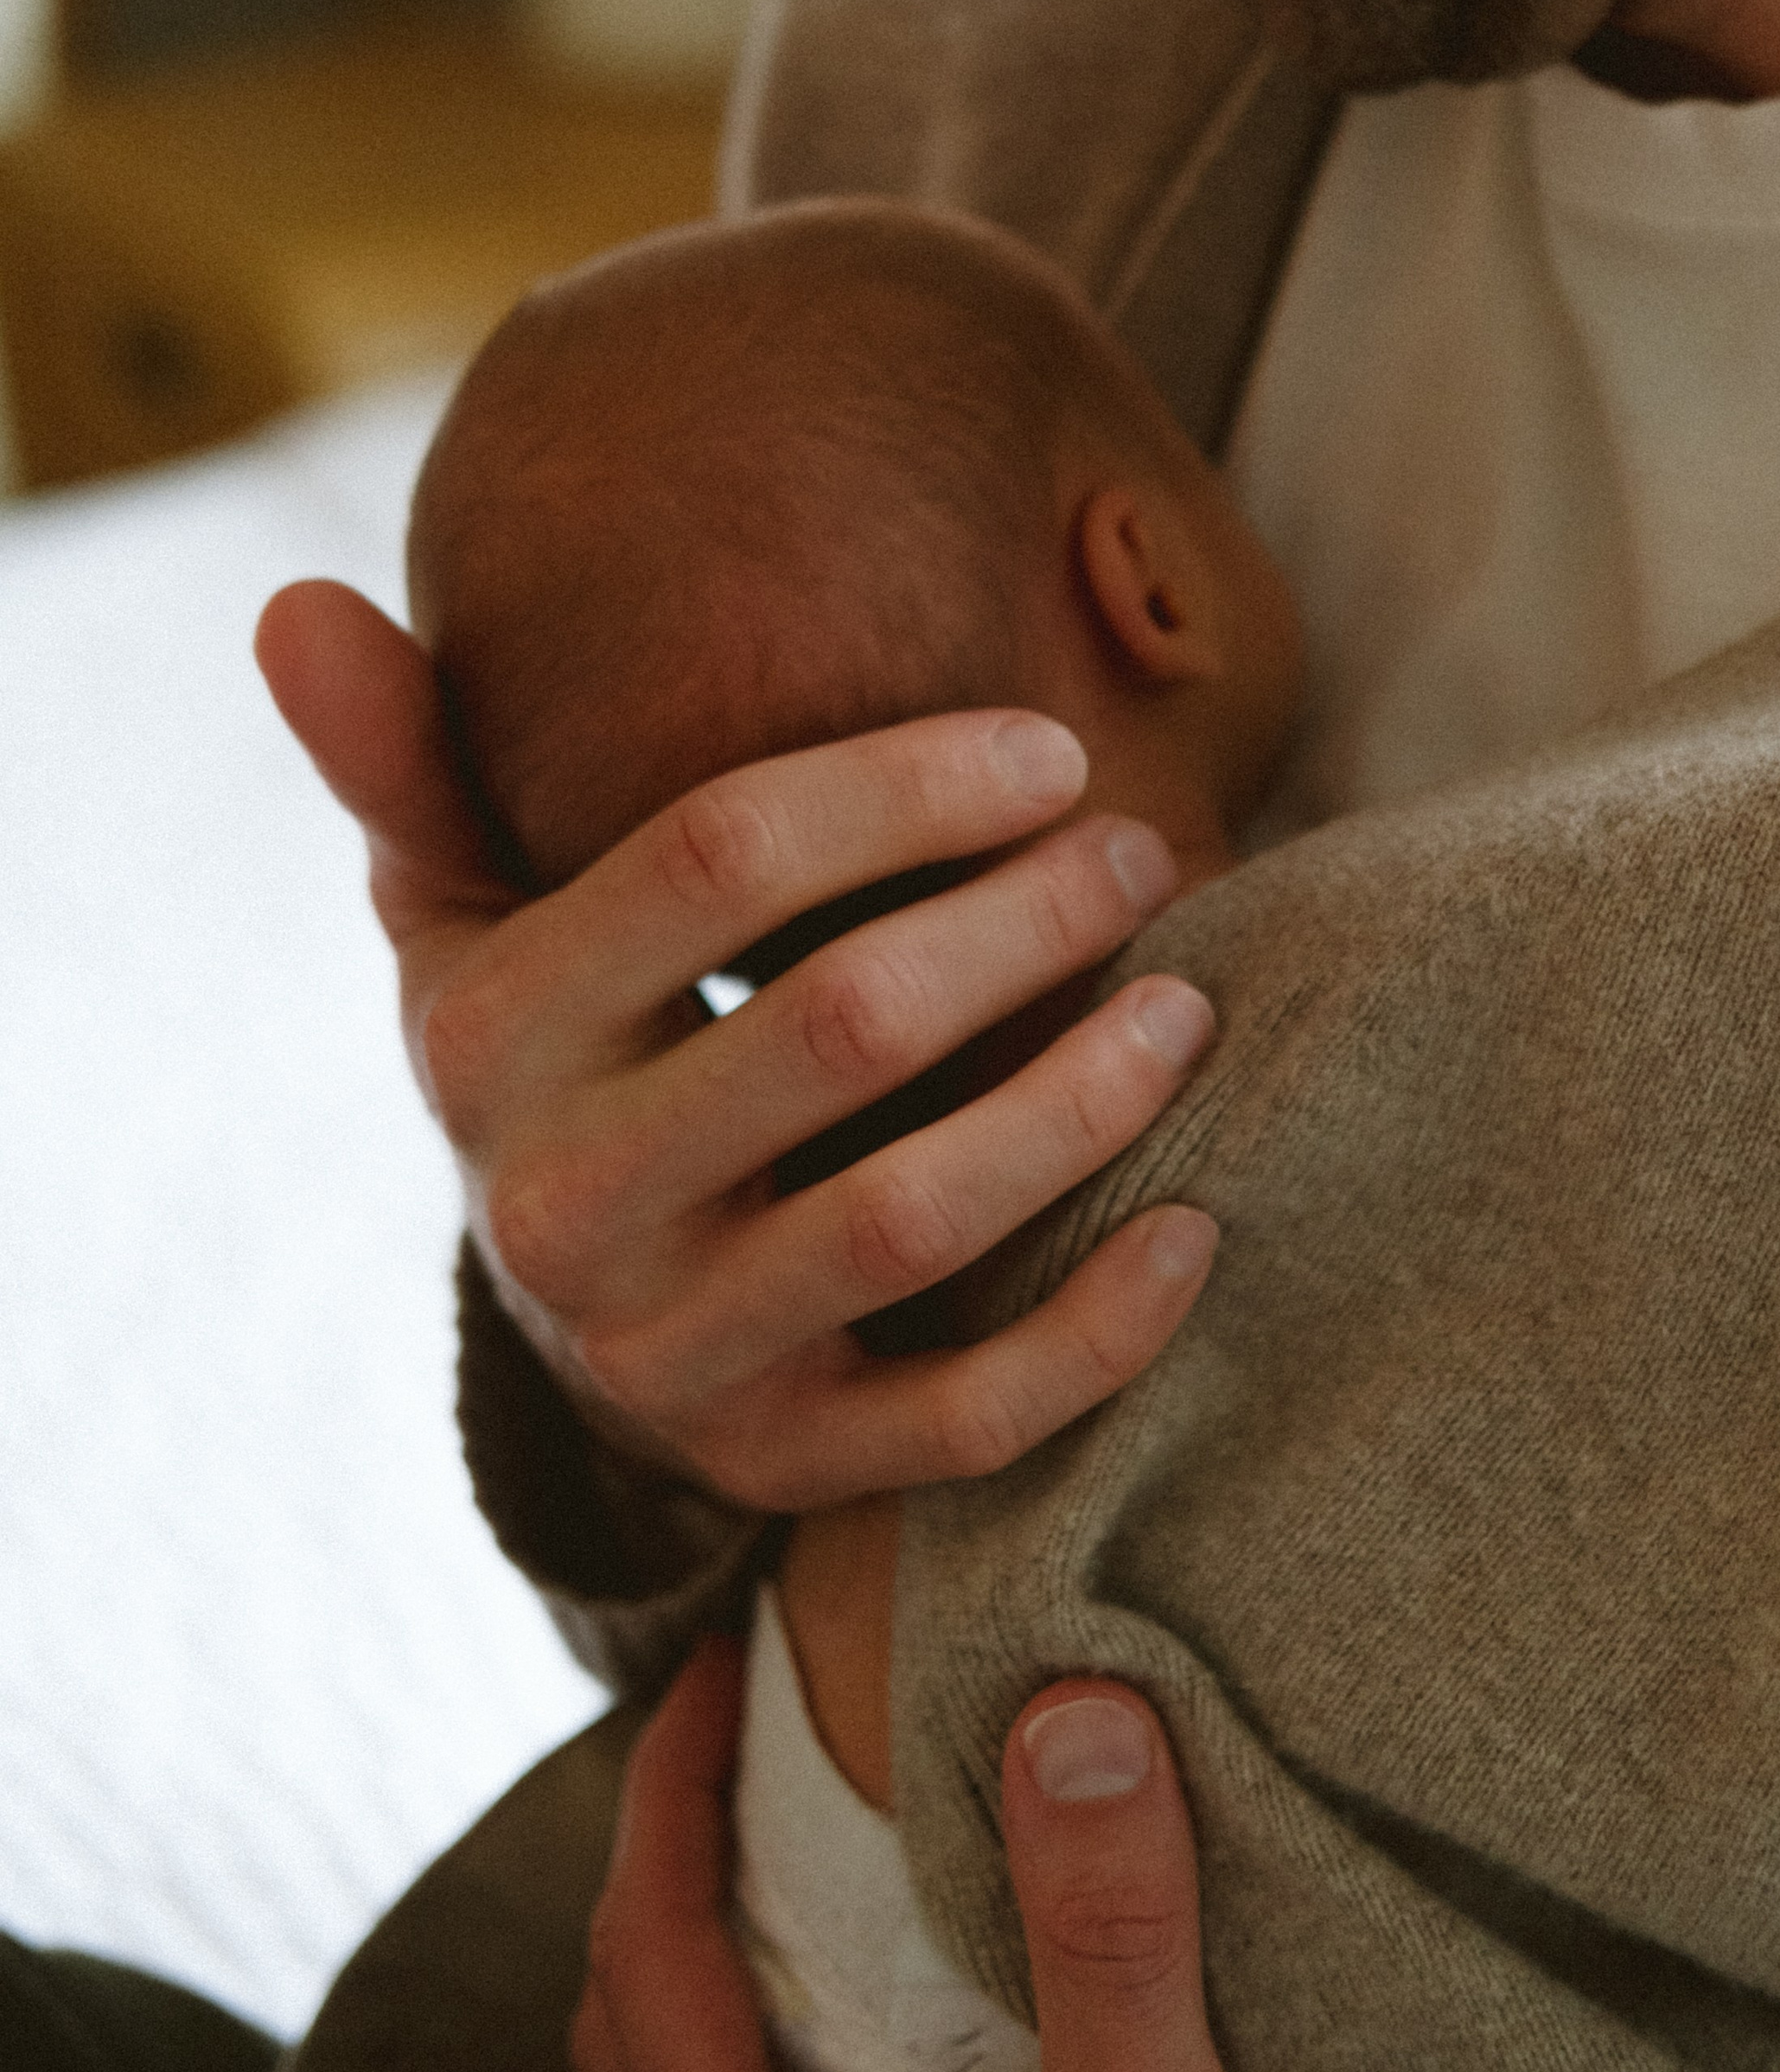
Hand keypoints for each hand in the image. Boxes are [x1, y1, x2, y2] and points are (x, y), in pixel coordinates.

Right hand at [256, 579, 1218, 1509]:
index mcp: (489, 1033)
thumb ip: (406, 758)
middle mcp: (559, 1205)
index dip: (901, 787)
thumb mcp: (463, 909)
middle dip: (1020, 924)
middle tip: (1145, 852)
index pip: (713, 859)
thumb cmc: (562, 1047)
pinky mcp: (777, 1466)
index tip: (1049, 748)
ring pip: (908, 1220)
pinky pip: (959, 1418)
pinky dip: (1093, 1332)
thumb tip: (289, 605)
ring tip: (1192, 1002)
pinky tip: (1199, 1228)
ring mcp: (669, 1353)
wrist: (570, 1308)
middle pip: (838, 1029)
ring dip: (1078, 1104)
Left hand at [571, 1641, 1299, 2071]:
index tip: (722, 1658)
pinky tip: (898, 2019)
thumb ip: (1113, 1950)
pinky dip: (789, 2041)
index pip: (640, 1957)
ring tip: (809, 1848)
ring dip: (722, 1957)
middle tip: (746, 1732)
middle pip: (631, 2028)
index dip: (665, 1788)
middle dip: (669, 1859)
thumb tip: (1075, 1709)